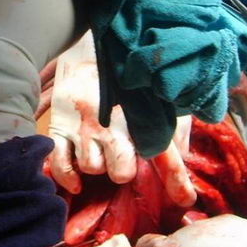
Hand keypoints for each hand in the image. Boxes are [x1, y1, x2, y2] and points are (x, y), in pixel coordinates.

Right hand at [47, 31, 196, 206]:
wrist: (90, 46)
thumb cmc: (128, 78)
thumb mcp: (158, 96)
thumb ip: (174, 126)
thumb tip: (184, 156)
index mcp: (140, 115)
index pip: (164, 155)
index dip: (177, 182)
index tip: (185, 200)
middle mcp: (113, 124)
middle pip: (121, 171)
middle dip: (123, 170)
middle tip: (122, 160)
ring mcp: (84, 126)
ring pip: (92, 168)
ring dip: (97, 166)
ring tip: (99, 152)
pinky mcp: (60, 125)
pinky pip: (60, 164)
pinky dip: (68, 177)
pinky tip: (77, 181)